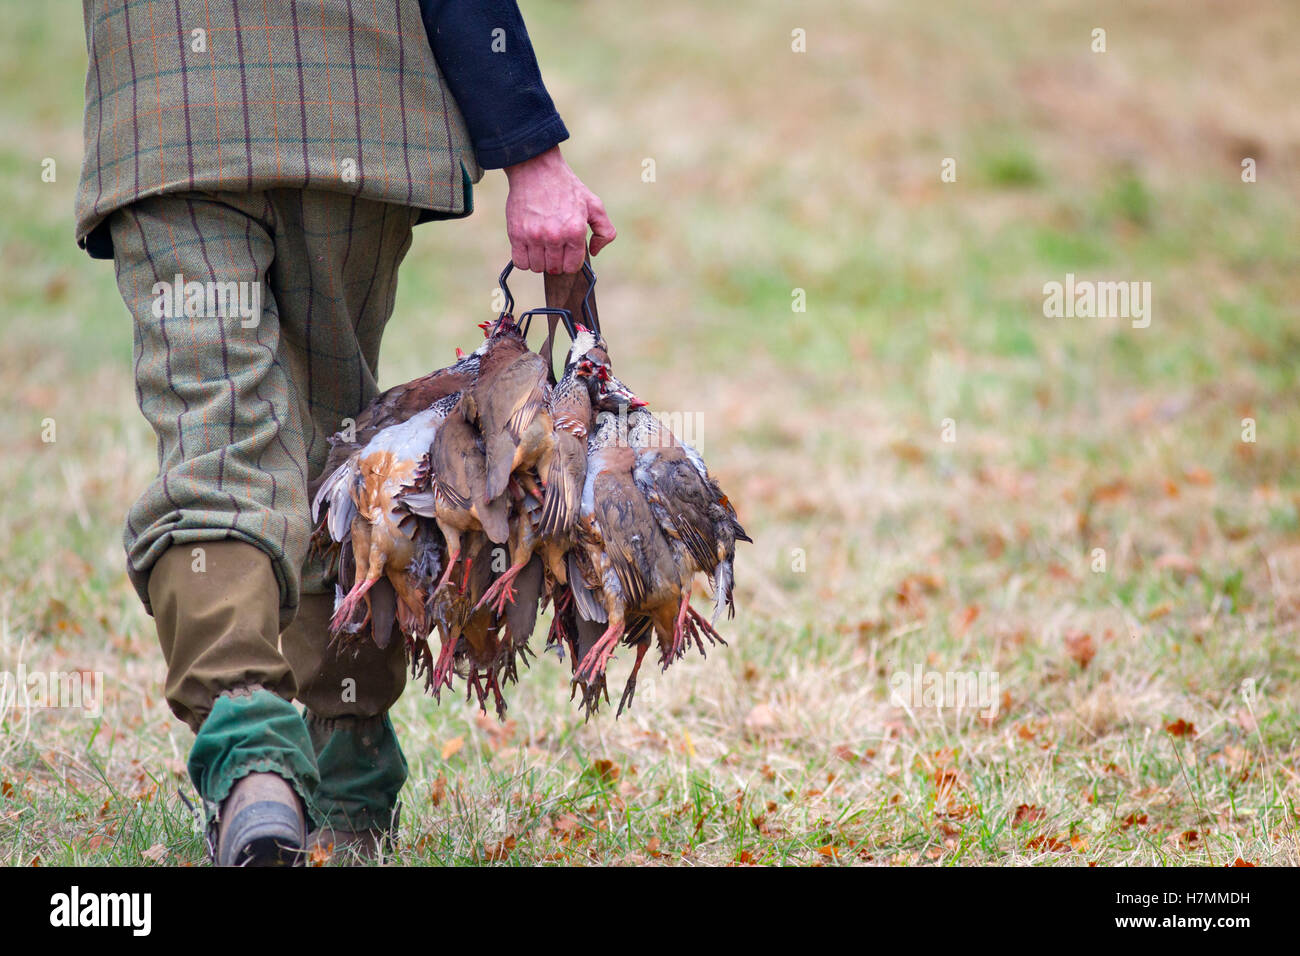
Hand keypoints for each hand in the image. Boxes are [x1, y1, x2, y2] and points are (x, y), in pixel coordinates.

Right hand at [503, 146, 615, 273]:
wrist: (536, 169)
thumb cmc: (566, 187)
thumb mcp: (594, 204)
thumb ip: (604, 231)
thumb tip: (594, 252)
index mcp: (575, 230)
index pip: (573, 266)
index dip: (571, 262)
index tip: (567, 253)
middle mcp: (555, 236)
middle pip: (555, 269)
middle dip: (556, 262)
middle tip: (554, 247)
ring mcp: (534, 236)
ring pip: (537, 267)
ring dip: (540, 261)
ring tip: (542, 246)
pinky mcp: (516, 234)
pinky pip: (520, 263)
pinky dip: (525, 260)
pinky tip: (529, 248)